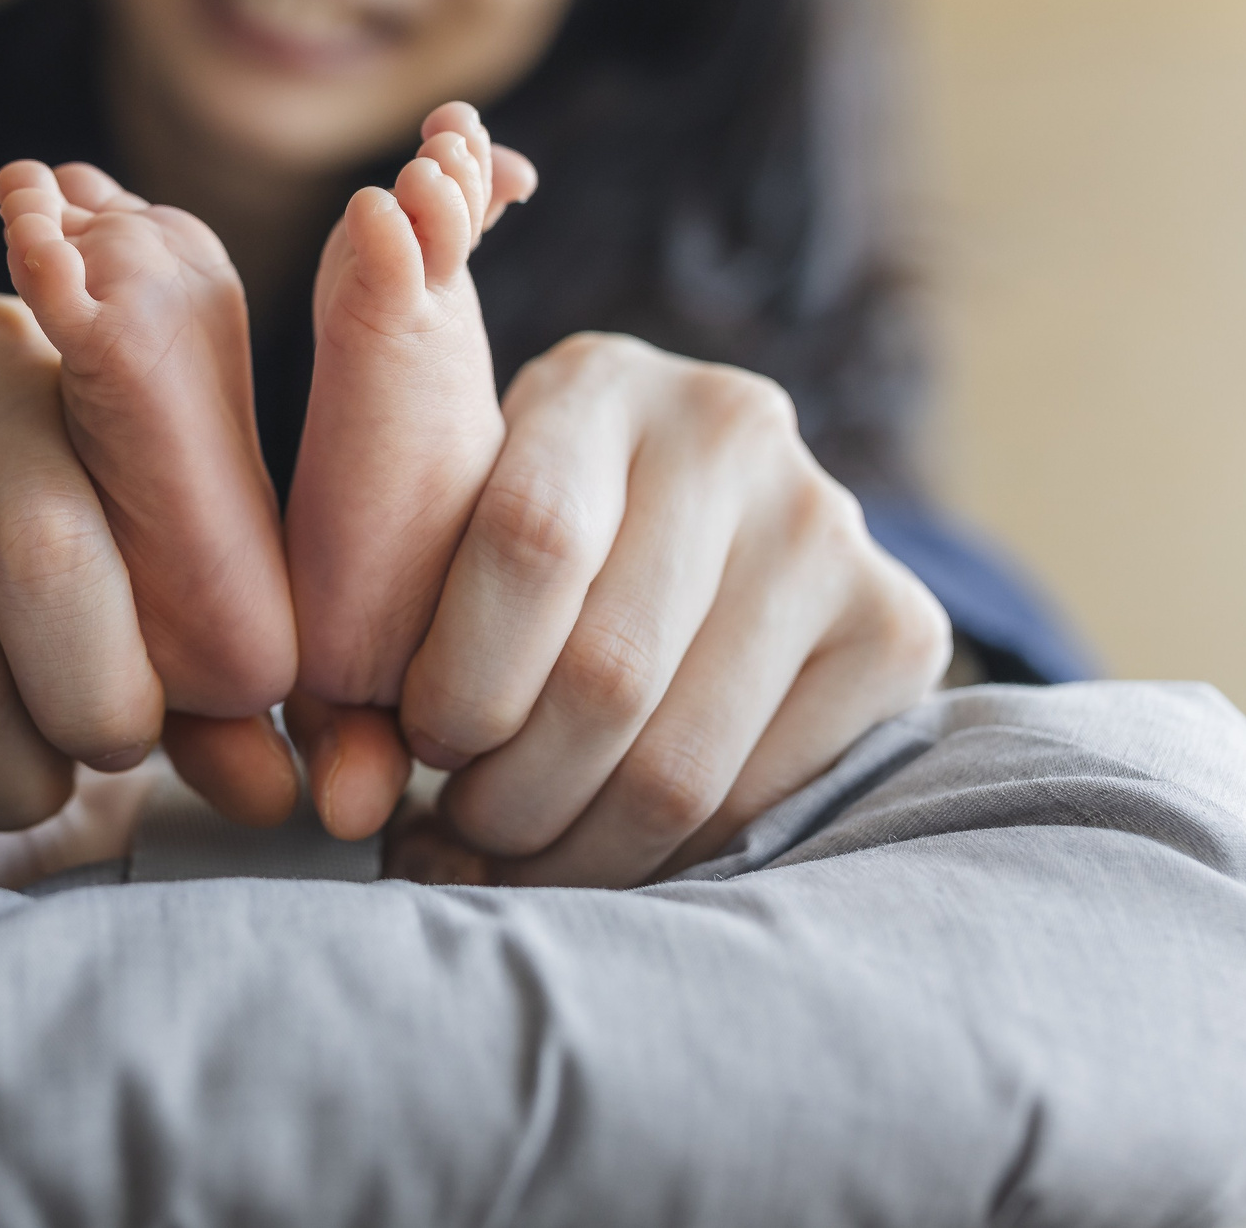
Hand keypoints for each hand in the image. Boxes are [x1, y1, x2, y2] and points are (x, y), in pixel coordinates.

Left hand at [289, 333, 953, 883]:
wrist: (703, 532)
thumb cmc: (515, 552)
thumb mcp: (434, 531)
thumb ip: (369, 637)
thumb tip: (346, 802)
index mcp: (596, 381)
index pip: (530, 540)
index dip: (459, 679)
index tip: (419, 743)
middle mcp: (730, 427)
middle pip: (606, 674)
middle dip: (505, 795)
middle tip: (458, 832)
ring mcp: (829, 524)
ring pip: (682, 762)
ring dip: (576, 849)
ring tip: (516, 855)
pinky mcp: (899, 625)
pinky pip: (766, 800)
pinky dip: (671, 862)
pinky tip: (612, 849)